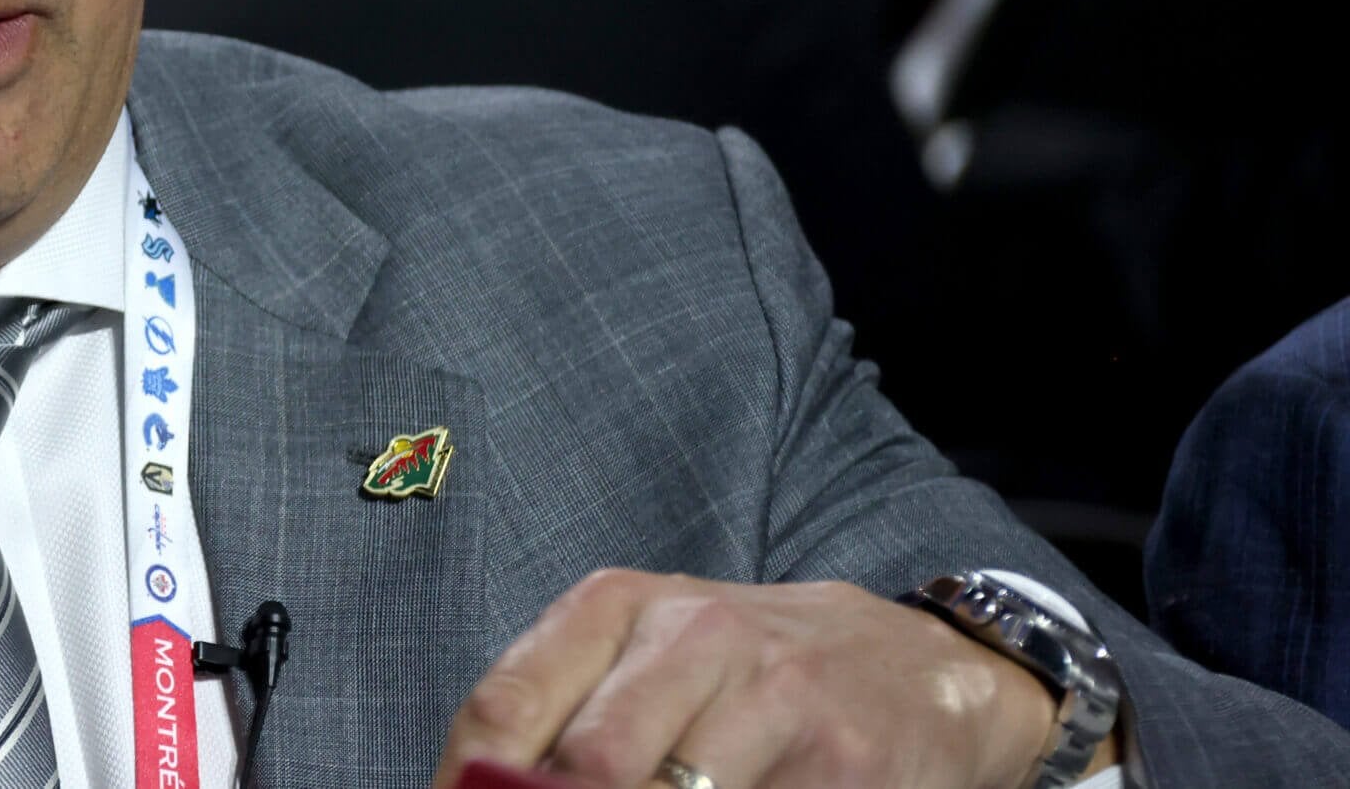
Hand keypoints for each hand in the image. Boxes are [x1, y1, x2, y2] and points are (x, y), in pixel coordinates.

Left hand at [436, 570, 1100, 788]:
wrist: (910, 664)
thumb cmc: (739, 670)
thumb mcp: (638, 658)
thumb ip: (552, 718)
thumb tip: (467, 787)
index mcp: (615, 606)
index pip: (506, 705)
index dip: (469, 782)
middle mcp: (695, 636)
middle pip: (591, 765)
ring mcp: (775, 697)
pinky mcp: (844, 759)